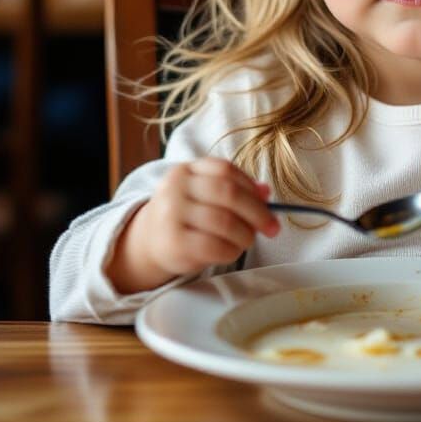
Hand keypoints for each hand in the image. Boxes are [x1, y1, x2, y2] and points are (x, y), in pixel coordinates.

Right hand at [107, 159, 280, 293]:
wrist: (148, 242)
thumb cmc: (186, 216)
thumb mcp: (206, 196)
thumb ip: (235, 190)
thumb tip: (265, 191)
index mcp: (186, 170)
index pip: (225, 170)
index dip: (250, 186)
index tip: (267, 202)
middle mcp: (176, 188)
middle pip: (228, 193)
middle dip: (257, 212)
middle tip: (272, 227)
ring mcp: (171, 215)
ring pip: (224, 221)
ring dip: (245, 234)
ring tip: (249, 240)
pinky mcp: (173, 243)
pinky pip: (213, 246)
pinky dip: (231, 250)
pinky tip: (232, 251)